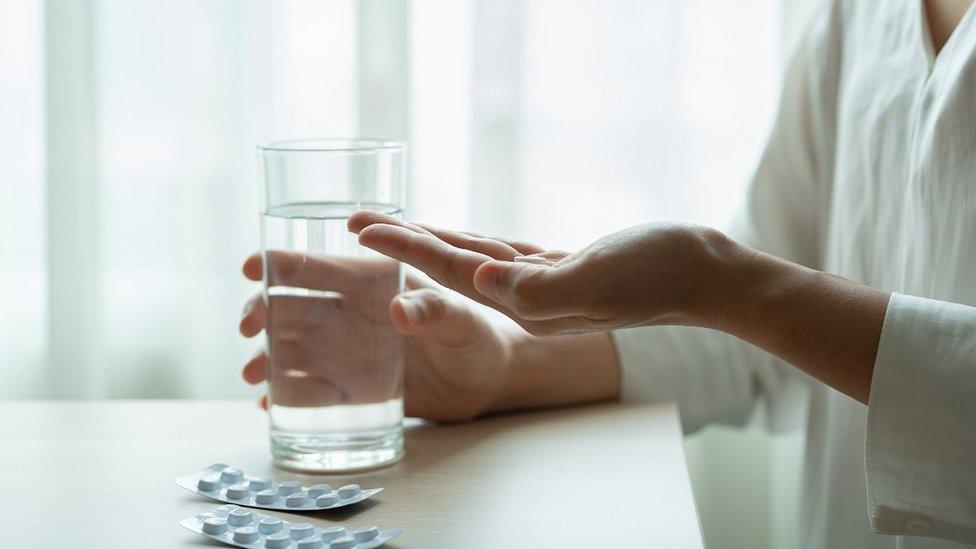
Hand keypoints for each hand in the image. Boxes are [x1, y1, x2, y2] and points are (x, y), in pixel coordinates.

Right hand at [240, 251, 512, 421]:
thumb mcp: (462, 321)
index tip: (252, 267)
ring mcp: (347, 354)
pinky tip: (268, 407)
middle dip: (261, 312)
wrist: (487, 383)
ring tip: (253, 375)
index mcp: (372, 283)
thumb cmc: (479, 336)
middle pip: (291, 307)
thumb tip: (400, 311)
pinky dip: (287, 397)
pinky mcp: (352, 390)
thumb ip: (437, 312)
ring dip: (266, 357)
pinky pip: (310, 391)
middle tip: (248, 327)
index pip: (318, 267)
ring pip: (291, 349)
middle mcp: (351, 315)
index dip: (282, 263)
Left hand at [347, 212, 736, 335]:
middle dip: (403, 246)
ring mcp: (546, 287)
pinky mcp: (564, 270)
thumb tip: (480, 281)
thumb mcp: (599, 278)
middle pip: (451, 268)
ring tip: (396, 227)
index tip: (360, 228)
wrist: (707, 276)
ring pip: (475, 260)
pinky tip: (462, 240)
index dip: (404, 249)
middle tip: (357, 222)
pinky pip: (506, 255)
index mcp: (530, 304)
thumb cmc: (659, 275)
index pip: (450, 274)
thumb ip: (539, 287)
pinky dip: (477, 244)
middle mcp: (529, 300)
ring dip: (433, 243)